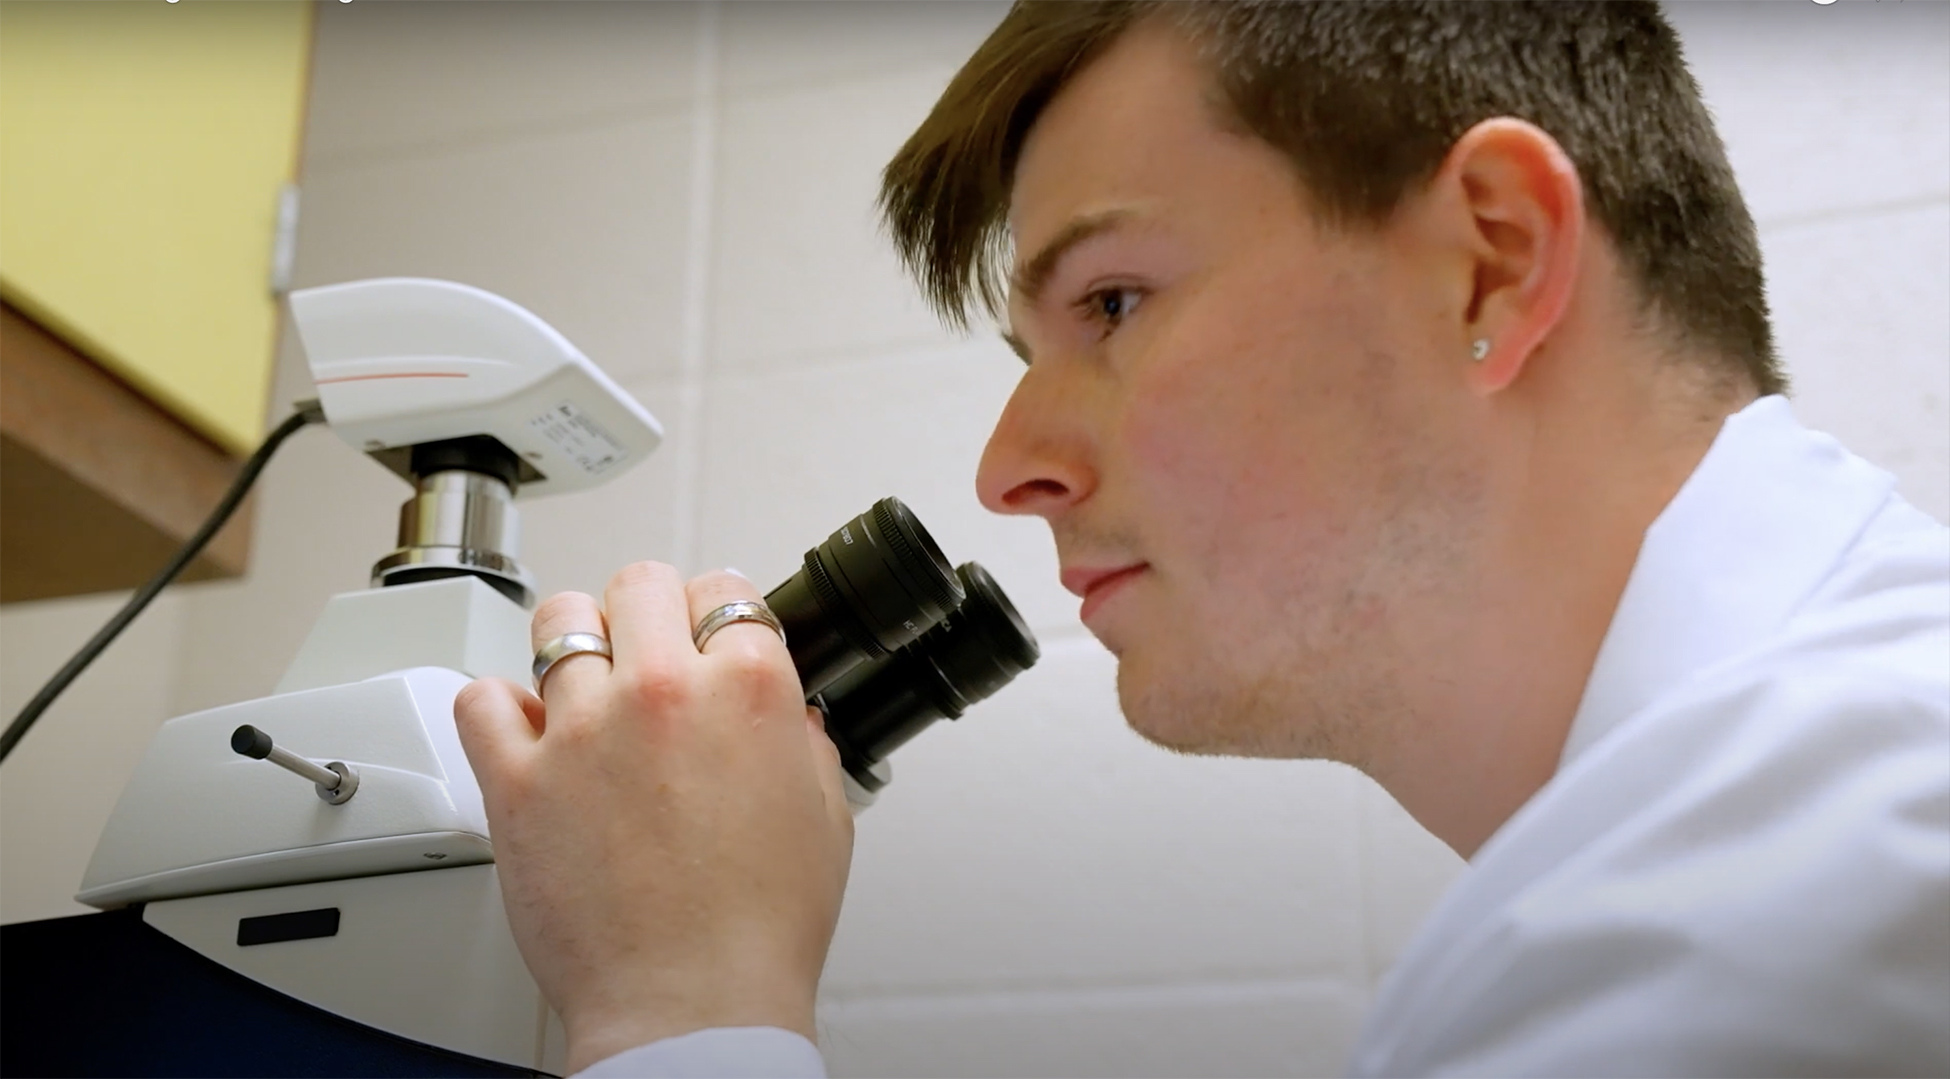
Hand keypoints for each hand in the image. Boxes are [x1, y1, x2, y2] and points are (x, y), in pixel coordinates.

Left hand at [454, 564, 854, 1073]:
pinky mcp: (517, 778)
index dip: (722, 614)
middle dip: (652, 612)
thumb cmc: (758, 931)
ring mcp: (583, 730)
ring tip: (586, 679)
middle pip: (642, 585)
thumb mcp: (827, 820)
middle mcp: (663, 692)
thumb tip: (786, 720)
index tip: (712, 634)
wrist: (692, 1006)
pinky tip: (527, 728)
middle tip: (652, 649)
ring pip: (560, 620)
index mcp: (749, 690)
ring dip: (577, 642)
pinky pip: (482, 698)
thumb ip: (805, 747)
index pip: (730, 593)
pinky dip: (500, 705)